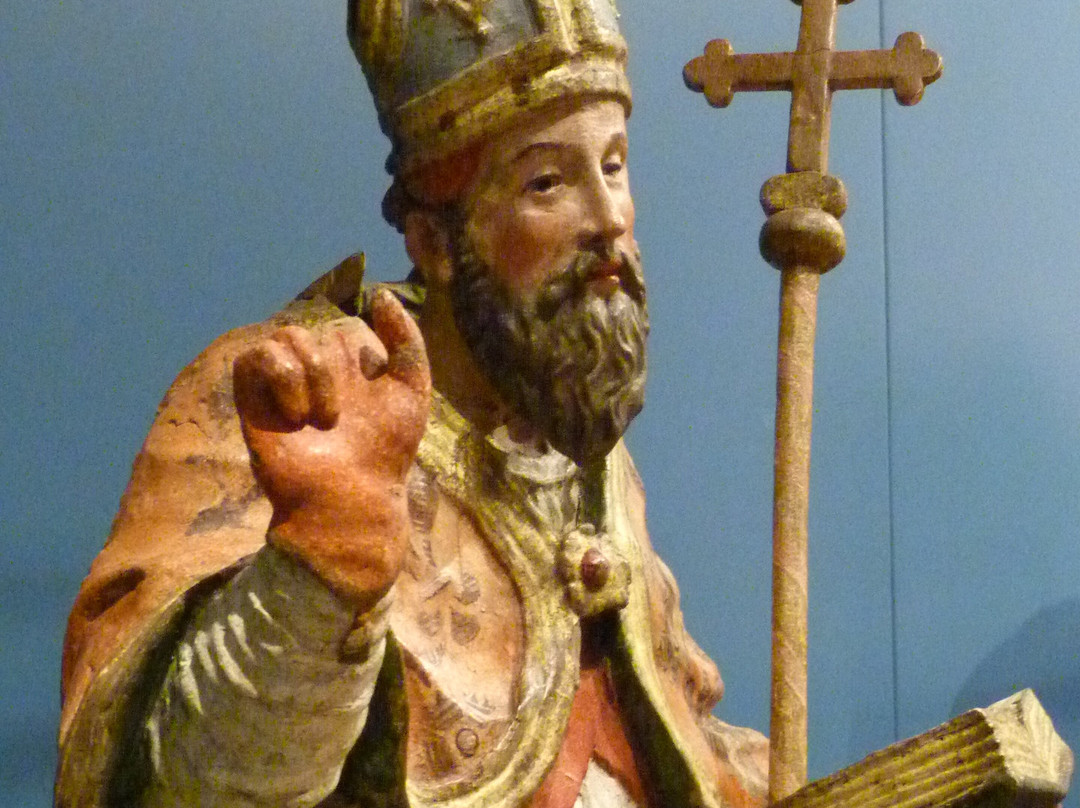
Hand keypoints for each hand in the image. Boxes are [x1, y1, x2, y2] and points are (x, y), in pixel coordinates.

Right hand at [233, 290, 430, 606]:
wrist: (353, 499)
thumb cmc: (386, 451)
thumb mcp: (413, 389)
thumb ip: (406, 340)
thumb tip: (381, 294)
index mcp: (349, 366)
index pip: (344, 326)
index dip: (356, 351)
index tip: (370, 385)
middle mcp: (314, 371)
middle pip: (313, 329)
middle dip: (329, 369)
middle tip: (337, 417)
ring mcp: (283, 385)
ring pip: (285, 336)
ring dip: (308, 376)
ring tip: (317, 420)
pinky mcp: (254, 401)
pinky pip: (253, 357)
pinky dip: (278, 378)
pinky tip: (294, 414)